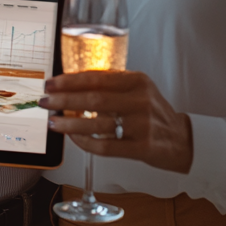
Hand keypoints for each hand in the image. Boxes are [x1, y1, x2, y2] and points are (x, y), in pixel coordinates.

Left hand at [41, 71, 192, 173]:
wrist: (180, 139)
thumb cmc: (153, 112)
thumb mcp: (138, 89)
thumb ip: (112, 84)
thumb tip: (72, 83)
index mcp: (137, 81)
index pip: (97, 77)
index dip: (70, 81)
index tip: (52, 83)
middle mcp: (140, 100)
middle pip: (94, 99)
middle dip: (64, 100)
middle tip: (45, 101)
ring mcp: (142, 125)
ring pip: (97, 123)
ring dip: (70, 123)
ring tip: (52, 122)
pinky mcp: (142, 147)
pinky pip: (106, 146)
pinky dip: (85, 142)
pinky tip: (73, 138)